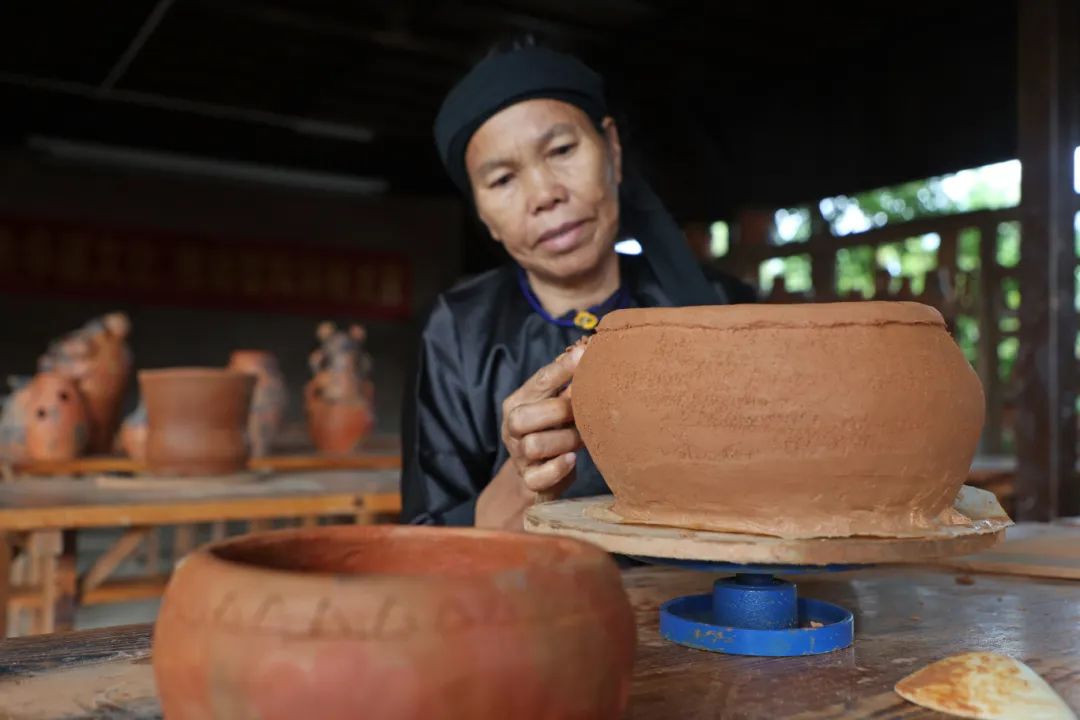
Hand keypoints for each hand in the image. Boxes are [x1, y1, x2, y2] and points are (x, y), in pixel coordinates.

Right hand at [501, 343, 585, 498]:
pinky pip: (538, 476)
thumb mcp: (554, 404)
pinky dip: (557, 468)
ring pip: (534, 445)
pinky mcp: (529, 480)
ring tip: (581, 439)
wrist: (538, 476)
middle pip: (525, 416)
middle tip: (583, 414)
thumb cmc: (553, 430)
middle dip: (559, 412)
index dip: (562, 369)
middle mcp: (512, 427)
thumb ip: (566, 382)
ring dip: (564, 441)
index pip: (539, 382)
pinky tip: (571, 460)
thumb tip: (588, 350)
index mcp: (518, 402)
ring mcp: (518, 455)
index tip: (584, 355)